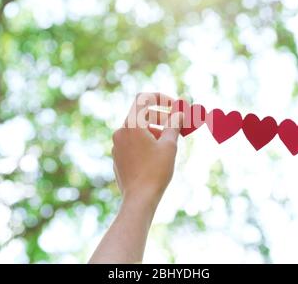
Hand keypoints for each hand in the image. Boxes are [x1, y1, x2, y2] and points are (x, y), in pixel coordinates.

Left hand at [112, 92, 183, 206]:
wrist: (139, 198)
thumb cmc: (155, 171)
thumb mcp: (169, 145)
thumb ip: (174, 124)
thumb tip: (180, 113)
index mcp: (132, 124)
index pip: (144, 98)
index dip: (161, 98)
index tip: (175, 107)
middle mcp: (121, 131)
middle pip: (141, 114)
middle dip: (161, 116)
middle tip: (177, 125)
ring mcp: (117, 145)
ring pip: (137, 129)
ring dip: (154, 130)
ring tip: (169, 142)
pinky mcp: (118, 157)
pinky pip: (132, 142)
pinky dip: (145, 142)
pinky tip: (157, 155)